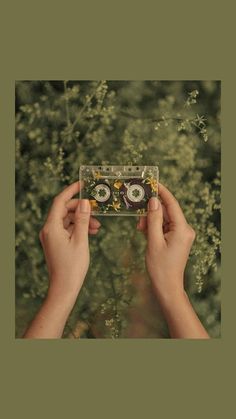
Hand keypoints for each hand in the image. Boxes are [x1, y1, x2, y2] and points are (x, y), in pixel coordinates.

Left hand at [39, 181, 100, 302]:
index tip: (83, 184)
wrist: (64, 288)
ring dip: (82, 219)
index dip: (71, 190)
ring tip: (98, 226)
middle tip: (97, 210)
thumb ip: (82, 219)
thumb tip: (84, 202)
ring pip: (67, 219)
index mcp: (51, 227)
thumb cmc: (72, 266)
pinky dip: (78, 228)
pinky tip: (92, 232)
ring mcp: (51, 236)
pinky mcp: (55, 242)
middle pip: (64, 210)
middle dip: (81, 208)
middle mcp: (48, 230)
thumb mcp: (81, 240)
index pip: (60, 201)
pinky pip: (67, 228)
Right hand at [136, 184, 208, 337]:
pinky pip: (164, 227)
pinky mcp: (176, 239)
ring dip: (151, 220)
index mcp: (182, 229)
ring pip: (164, 219)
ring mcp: (181, 234)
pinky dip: (153, 227)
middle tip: (137, 207)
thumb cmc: (160, 267)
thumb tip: (154, 201)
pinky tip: (144, 230)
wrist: (167, 286)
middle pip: (167, 211)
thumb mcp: (153, 241)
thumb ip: (153, 220)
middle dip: (152, 209)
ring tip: (139, 227)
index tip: (153, 182)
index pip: (172, 204)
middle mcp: (185, 230)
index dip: (162, 192)